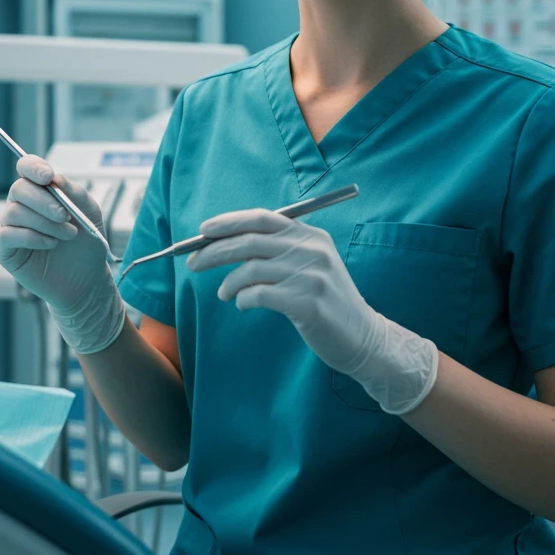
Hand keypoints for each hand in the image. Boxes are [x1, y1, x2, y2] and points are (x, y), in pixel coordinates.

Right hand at [0, 154, 124, 354]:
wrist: (86, 280)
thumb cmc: (86, 244)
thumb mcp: (89, 212)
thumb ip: (73, 192)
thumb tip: (53, 178)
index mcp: (40, 191)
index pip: (26, 168)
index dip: (33, 167)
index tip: (48, 177)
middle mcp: (22, 205)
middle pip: (19, 189)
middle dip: (44, 201)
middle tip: (65, 216)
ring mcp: (10, 227)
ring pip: (15, 212)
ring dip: (45, 223)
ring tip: (68, 235)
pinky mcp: (4, 249)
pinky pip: (8, 235)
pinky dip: (31, 237)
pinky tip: (50, 244)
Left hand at [188, 209, 438, 414]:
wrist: (363, 336)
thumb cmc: (325, 301)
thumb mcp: (308, 265)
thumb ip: (276, 250)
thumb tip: (224, 243)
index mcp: (310, 235)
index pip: (262, 218)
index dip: (228, 222)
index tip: (202, 230)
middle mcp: (312, 249)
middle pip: (250, 241)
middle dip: (214, 251)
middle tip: (192, 264)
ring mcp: (311, 275)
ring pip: (251, 270)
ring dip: (228, 283)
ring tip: (223, 294)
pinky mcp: (308, 302)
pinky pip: (259, 295)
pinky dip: (243, 299)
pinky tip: (242, 305)